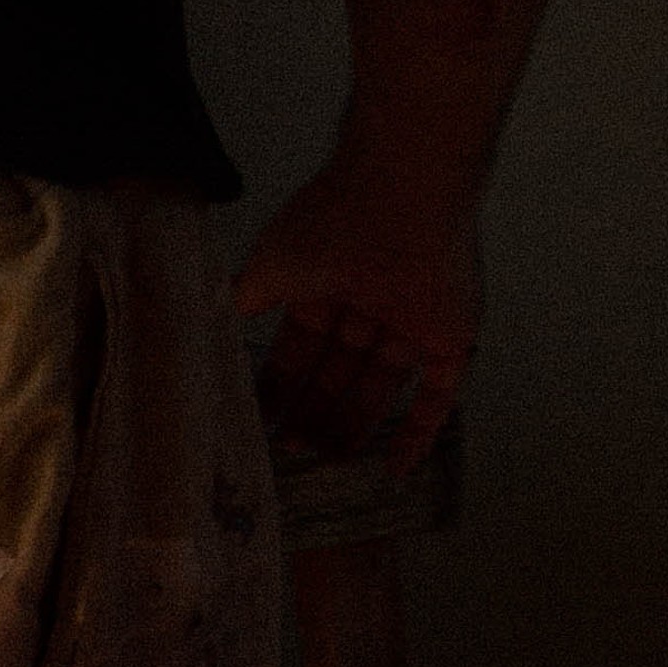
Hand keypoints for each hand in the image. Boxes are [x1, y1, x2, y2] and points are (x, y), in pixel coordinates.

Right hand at [229, 165, 480, 478]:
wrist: (399, 200)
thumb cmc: (332, 223)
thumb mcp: (267, 266)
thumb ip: (244, 299)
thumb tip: (218, 323)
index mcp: (326, 282)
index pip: (301, 347)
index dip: (282, 386)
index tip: (263, 420)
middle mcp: (368, 302)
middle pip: (340, 372)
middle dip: (315, 411)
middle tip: (291, 450)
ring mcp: (411, 320)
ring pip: (381, 386)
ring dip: (355, 425)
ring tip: (326, 462)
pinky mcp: (449, 336)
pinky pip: (438, 395)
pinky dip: (419, 431)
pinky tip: (397, 466)